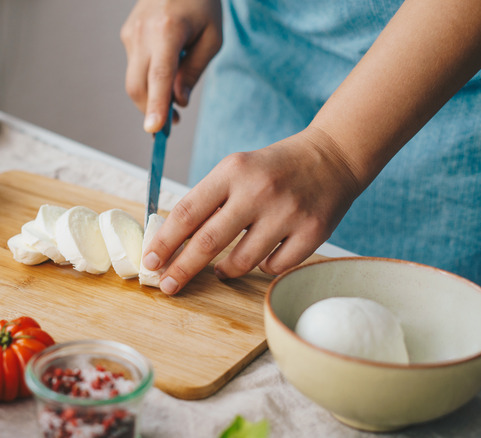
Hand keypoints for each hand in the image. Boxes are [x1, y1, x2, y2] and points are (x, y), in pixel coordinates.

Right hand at [120, 0, 222, 131]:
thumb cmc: (202, 4)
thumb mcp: (212, 38)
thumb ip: (194, 72)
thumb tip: (178, 102)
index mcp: (168, 31)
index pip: (159, 76)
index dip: (156, 105)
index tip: (153, 129)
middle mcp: (143, 33)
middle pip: (138, 86)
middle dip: (150, 111)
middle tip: (168, 128)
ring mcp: (130, 34)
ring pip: (134, 80)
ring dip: (150, 97)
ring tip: (171, 104)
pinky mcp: (126, 35)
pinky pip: (135, 67)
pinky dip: (148, 80)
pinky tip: (164, 72)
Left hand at [141, 127, 363, 293]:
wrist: (332, 157)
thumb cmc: (271, 169)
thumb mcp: (235, 171)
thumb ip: (207, 201)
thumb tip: (170, 242)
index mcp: (232, 172)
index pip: (187, 213)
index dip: (164, 242)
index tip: (149, 262)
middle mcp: (258, 191)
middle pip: (208, 242)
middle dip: (181, 269)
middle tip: (166, 285)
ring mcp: (287, 212)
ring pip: (241, 262)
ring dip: (223, 271)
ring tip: (218, 270)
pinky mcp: (313, 231)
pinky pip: (274, 266)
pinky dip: (262, 266)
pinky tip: (262, 255)